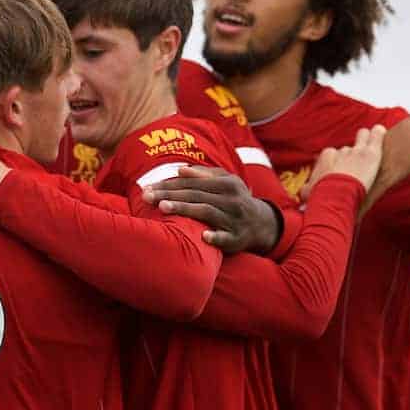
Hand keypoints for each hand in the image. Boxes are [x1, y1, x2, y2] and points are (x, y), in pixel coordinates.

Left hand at [142, 166, 279, 253]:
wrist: (262, 224)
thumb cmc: (234, 199)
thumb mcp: (225, 182)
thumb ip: (203, 175)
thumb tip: (180, 170)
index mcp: (227, 183)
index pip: (192, 183)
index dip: (169, 184)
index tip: (147, 187)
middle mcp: (231, 199)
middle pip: (196, 195)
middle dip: (170, 195)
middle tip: (147, 197)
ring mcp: (234, 219)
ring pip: (207, 212)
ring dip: (185, 210)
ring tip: (164, 208)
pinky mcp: (237, 239)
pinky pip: (226, 238)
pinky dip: (216, 237)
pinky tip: (203, 237)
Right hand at [300, 125, 386, 201]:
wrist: (335, 196)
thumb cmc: (321, 195)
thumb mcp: (308, 191)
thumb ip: (308, 187)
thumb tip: (305, 190)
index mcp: (327, 156)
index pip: (333, 153)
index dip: (339, 162)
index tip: (342, 172)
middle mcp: (341, 151)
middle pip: (348, 148)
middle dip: (352, 155)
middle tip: (357, 165)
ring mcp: (356, 150)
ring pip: (362, 136)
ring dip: (366, 140)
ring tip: (371, 146)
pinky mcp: (370, 152)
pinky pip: (376, 135)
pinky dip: (379, 133)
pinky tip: (381, 132)